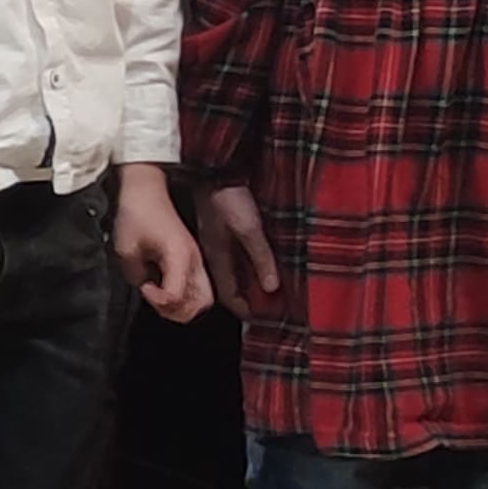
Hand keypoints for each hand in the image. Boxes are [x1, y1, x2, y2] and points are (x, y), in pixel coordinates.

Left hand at [112, 165, 211, 319]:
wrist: (145, 189)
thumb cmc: (137, 212)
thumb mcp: (126, 248)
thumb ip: (136, 275)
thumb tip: (146, 288)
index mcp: (180, 256)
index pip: (177, 296)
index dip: (159, 301)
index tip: (144, 288)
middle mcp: (195, 260)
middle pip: (202, 304)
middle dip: (178, 311)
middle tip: (155, 300)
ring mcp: (197, 259)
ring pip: (204, 297)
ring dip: (183, 305)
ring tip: (159, 295)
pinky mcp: (193, 258)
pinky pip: (198, 286)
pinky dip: (184, 294)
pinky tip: (164, 285)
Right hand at [197, 183, 284, 308]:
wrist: (216, 170)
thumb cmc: (229, 198)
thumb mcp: (249, 229)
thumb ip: (261, 258)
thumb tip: (271, 288)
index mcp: (216, 257)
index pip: (228, 296)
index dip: (245, 310)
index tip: (264, 318)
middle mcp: (214, 253)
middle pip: (231, 286)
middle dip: (250, 298)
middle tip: (272, 305)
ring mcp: (217, 241)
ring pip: (234, 271)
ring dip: (251, 281)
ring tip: (272, 286)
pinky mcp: (222, 229)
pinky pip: (236, 256)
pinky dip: (249, 265)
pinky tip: (262, 262)